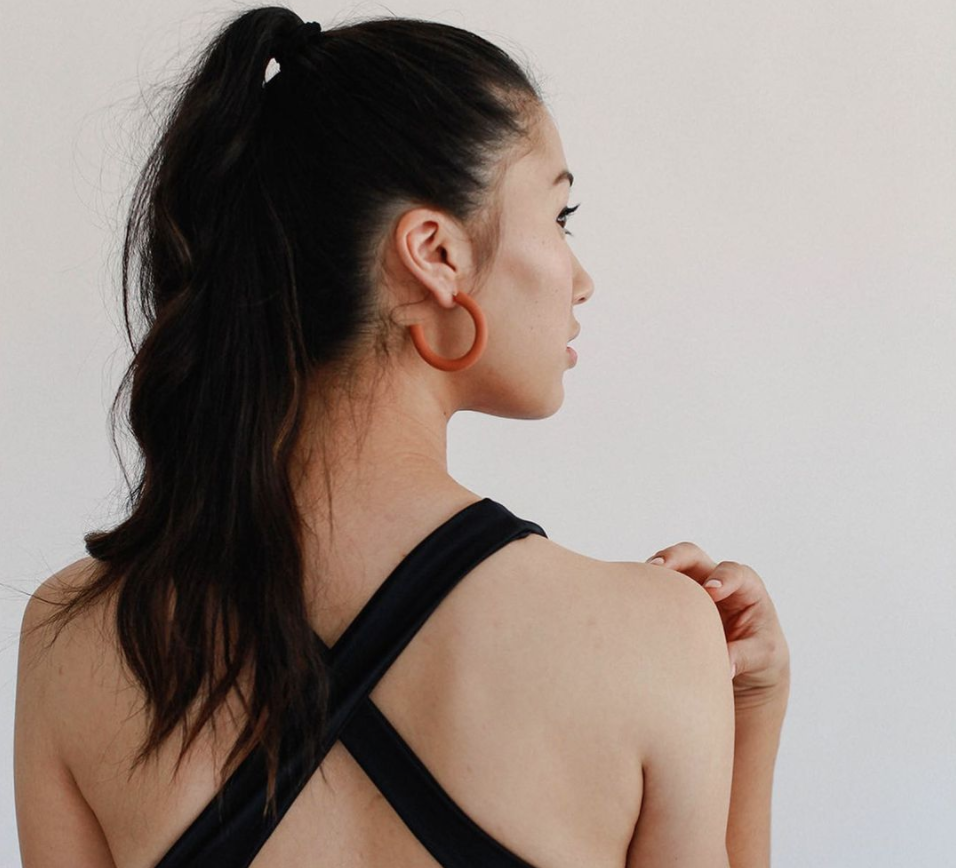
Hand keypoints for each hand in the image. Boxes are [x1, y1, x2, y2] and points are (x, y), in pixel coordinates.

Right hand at [646, 543, 789, 709]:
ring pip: (667, 567)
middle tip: (659, 568)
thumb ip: (745, 655)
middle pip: (692, 556)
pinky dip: (643, 589)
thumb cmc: (761, 652)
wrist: (746, 663)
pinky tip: (630, 599)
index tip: (711, 590)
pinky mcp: (671, 598)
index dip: (723, 577)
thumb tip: (724, 666)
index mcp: (745, 587)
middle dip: (675, 557)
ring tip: (637, 581)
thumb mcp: (764, 655)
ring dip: (652, 572)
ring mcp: (689, 587)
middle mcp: (714, 579)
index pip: (734, 572)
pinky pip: (654, 588)